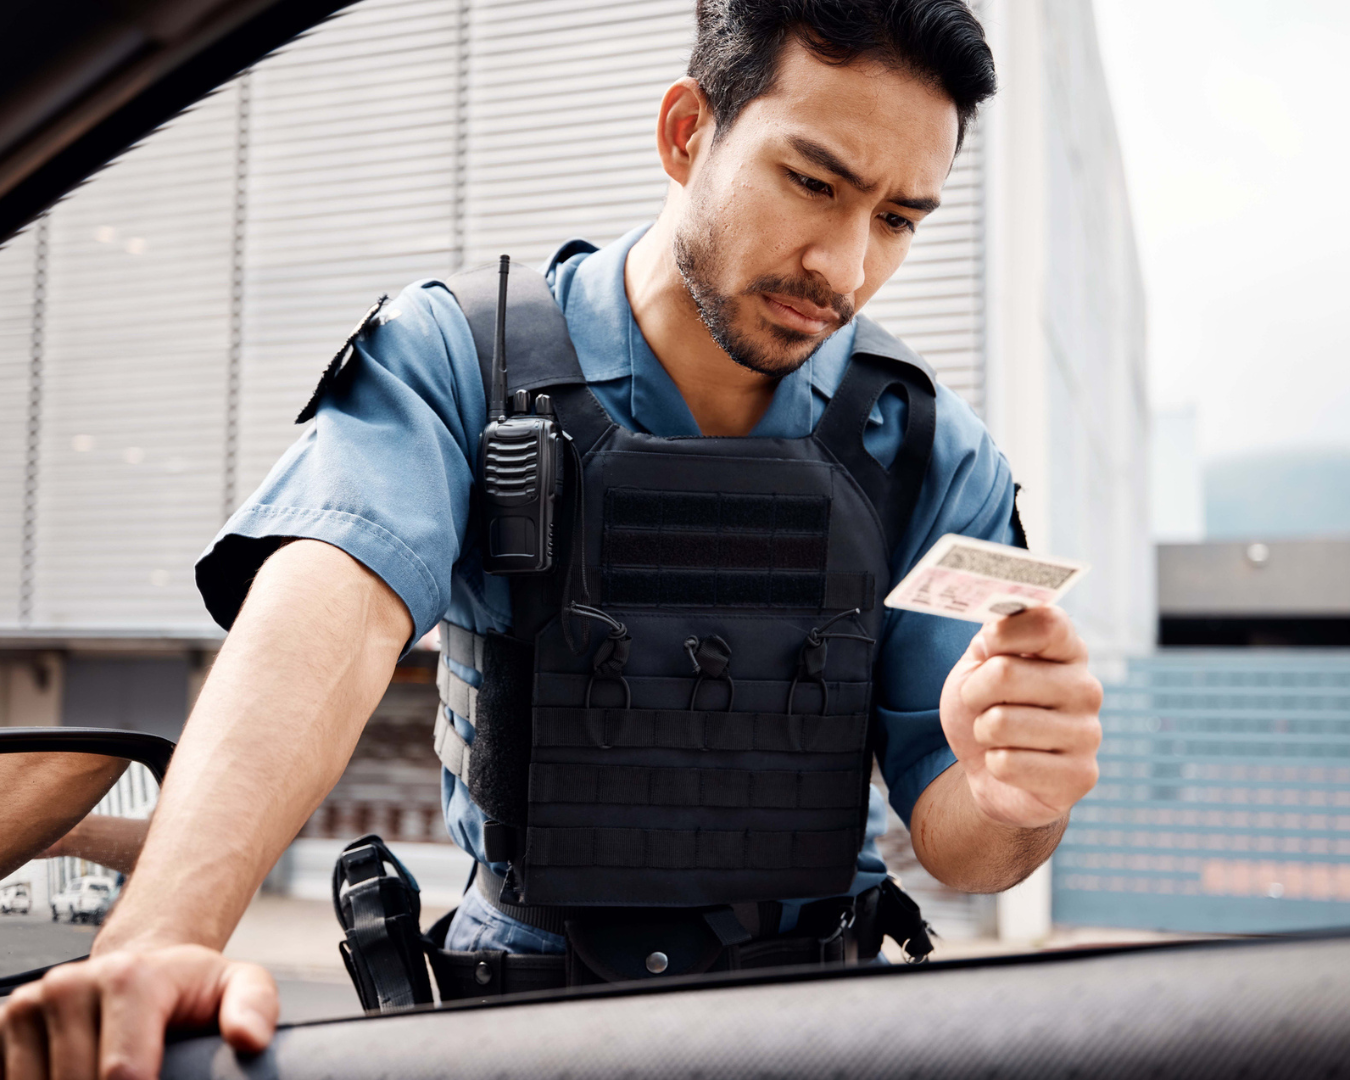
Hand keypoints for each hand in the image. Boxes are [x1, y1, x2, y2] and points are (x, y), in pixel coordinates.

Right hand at [0, 945, 277, 1079]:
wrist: (140, 970)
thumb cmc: (189, 989)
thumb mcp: (238, 986)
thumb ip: (254, 1006)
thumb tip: (248, 1038)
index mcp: (129, 975)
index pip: (121, 1073)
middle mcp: (70, 984)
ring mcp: (29, 1006)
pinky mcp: (2, 1028)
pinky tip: (70, 1079)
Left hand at [939, 605, 1102, 829]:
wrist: (991, 771)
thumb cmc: (986, 708)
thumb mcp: (979, 663)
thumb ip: (992, 635)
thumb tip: (999, 618)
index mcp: (1068, 651)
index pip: (1047, 623)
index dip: (1003, 633)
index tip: (986, 648)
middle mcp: (1086, 688)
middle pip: (1005, 673)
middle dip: (972, 693)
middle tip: (980, 704)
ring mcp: (1088, 733)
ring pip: (999, 722)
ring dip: (982, 732)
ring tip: (996, 736)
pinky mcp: (1080, 776)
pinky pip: (1007, 764)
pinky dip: (992, 765)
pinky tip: (1011, 763)